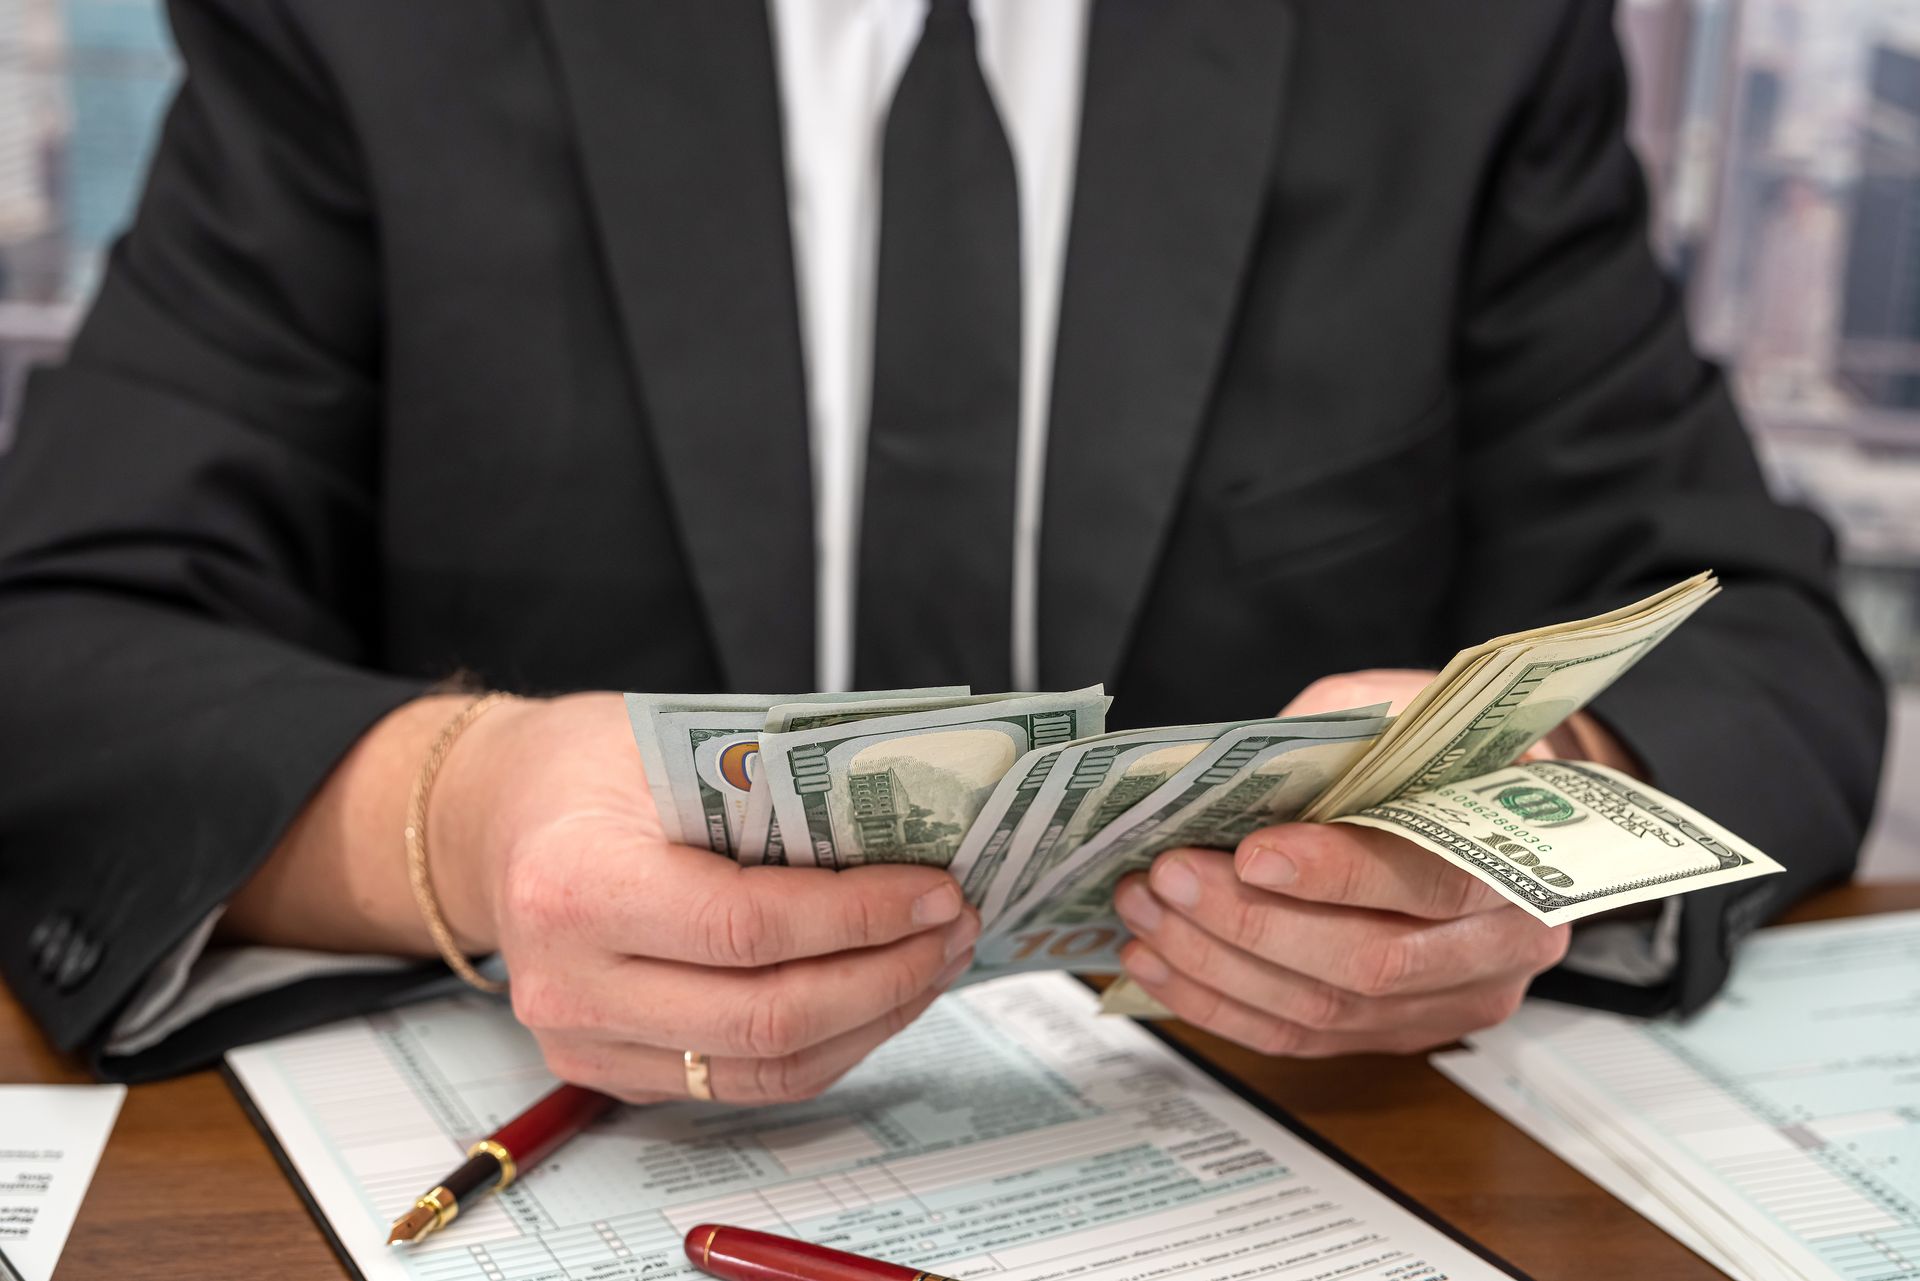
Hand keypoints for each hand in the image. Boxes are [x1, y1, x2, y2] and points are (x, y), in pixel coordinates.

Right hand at [434, 693, 978, 1102]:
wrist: (498, 820)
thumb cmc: (587, 769)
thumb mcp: (672, 744)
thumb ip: (776, 789)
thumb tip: (909, 821)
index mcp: (576, 884)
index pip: (745, 926)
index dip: (859, 916)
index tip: (936, 889)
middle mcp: (570, 982)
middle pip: (765, 1015)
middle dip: (886, 973)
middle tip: (954, 925)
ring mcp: (587, 1042)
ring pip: (767, 1068)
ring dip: (873, 1018)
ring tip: (935, 959)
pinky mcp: (614, 1073)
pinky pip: (745, 1081)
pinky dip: (829, 1043)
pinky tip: (878, 993)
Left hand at [1104, 666, 1634, 1056]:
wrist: (1495, 803)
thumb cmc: (1442, 747)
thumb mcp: (1398, 708)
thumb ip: (1333, 741)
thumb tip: (1231, 774)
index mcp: (1526, 858)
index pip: (1429, 881)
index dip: (1337, 874)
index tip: (1252, 850)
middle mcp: (1503, 948)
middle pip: (1368, 962)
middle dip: (1250, 922)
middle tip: (1168, 876)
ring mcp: (1451, 1003)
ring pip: (1323, 1009)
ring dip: (1216, 963)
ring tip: (1145, 910)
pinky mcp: (1397, 1033)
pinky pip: (1299, 1037)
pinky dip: (1218, 1003)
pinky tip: (1160, 962)